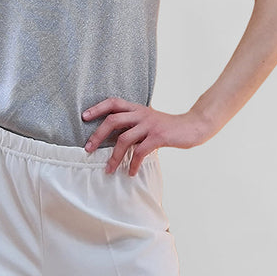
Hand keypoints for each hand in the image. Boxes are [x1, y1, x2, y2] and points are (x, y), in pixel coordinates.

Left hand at [82, 98, 210, 174]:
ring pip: (124, 139)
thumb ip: (134, 125)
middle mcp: (141, 114)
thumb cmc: (168, 127)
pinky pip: (140, 152)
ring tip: (108, 169)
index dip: (97, 108)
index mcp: (137, 108)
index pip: (113, 102)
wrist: (193, 126)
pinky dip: (132, 164)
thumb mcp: (149, 120)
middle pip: (113, 120)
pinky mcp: (158, 137)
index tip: (84, 117)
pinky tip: (130, 172)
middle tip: (88, 149)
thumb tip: (114, 138)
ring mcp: (149, 125)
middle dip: (98, 135)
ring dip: (113, 157)